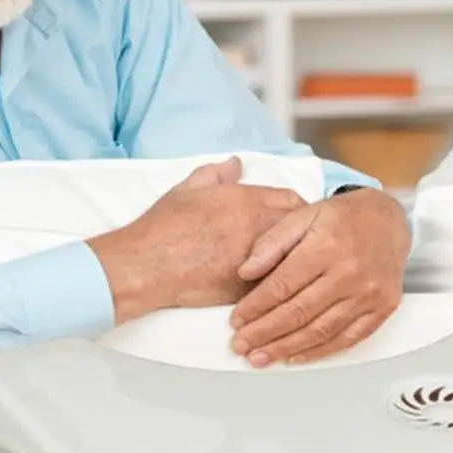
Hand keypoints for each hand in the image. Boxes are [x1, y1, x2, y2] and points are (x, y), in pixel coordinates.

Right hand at [87, 156, 309, 322]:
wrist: (147, 265)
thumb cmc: (164, 227)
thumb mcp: (188, 188)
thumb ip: (217, 173)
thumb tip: (236, 163)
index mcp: (246, 200)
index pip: (291, 201)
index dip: (298, 209)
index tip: (298, 217)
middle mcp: (256, 227)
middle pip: (301, 230)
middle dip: (305, 236)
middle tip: (304, 244)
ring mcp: (255, 260)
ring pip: (293, 259)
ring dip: (296, 261)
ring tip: (295, 266)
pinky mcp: (247, 288)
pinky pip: (274, 284)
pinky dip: (278, 284)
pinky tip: (276, 286)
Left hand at [227, 188, 409, 366]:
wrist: (388, 220)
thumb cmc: (345, 218)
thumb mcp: (303, 215)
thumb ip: (272, 243)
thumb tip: (245, 272)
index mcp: (326, 247)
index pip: (282, 285)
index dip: (255, 307)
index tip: (236, 320)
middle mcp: (349, 273)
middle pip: (298, 313)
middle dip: (264, 333)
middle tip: (241, 345)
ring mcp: (368, 294)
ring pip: (320, 331)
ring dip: (286, 348)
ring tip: (261, 357)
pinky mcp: (382, 308)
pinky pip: (347, 338)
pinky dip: (319, 352)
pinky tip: (296, 356)